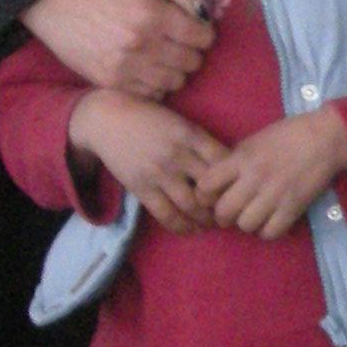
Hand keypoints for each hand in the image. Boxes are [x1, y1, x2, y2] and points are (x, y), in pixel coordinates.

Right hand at [24, 0, 211, 98]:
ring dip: (176, 70)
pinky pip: (151, 95)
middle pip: (192, 63)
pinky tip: (148, 69)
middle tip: (179, 42)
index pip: (202, 37)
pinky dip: (156, 84)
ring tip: (163, 56)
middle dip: (192, 51)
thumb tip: (203, 8)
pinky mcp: (110, 83)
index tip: (195, 28)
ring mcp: (125, 68)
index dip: (204, 32)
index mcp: (153, 15)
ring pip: (175, 82)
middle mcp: (142, 46)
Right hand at [65, 93, 223, 232]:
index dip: (236, 178)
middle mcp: (177, 154)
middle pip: (211, 187)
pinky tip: (191, 229)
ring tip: (214, 224)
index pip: (224, 161)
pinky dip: (182, 226)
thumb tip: (229, 164)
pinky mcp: (141, 188)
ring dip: (206, 220)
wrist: (105, 118)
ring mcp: (158, 173)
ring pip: (191, 205)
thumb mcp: (178, 121)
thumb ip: (200, 141)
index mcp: (190, 134)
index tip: (241, 188)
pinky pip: (166, 214)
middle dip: (225, 204)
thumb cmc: (147, 117)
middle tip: (233, 212)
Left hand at [193, 105, 346, 241]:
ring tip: (253, 216)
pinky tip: (270, 222)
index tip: (211, 197)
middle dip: (222, 216)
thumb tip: (219, 181)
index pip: (206, 185)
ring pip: (245, 224)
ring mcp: (274, 194)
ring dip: (246, 223)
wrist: (325, 138)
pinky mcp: (293, 207)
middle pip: (224, 211)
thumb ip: (235, 161)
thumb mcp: (254, 140)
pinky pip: (270, 232)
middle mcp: (254, 178)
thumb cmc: (288, 134)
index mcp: (241, 158)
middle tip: (230, 214)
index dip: (204, 195)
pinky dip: (267, 231)